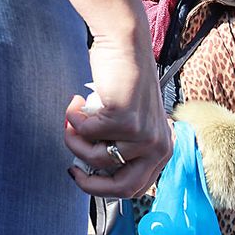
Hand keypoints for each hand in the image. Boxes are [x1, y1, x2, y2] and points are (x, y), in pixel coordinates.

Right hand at [65, 33, 170, 197]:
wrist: (125, 46)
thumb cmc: (123, 83)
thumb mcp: (130, 123)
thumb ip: (121, 147)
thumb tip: (94, 173)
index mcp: (163, 151)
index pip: (136, 189)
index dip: (104, 189)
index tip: (82, 175)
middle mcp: (160, 147)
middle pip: (122, 188)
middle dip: (89, 184)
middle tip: (71, 169)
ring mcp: (145, 136)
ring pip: (97, 159)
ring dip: (75, 140)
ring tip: (72, 118)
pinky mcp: (127, 120)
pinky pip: (88, 133)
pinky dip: (75, 119)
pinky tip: (76, 102)